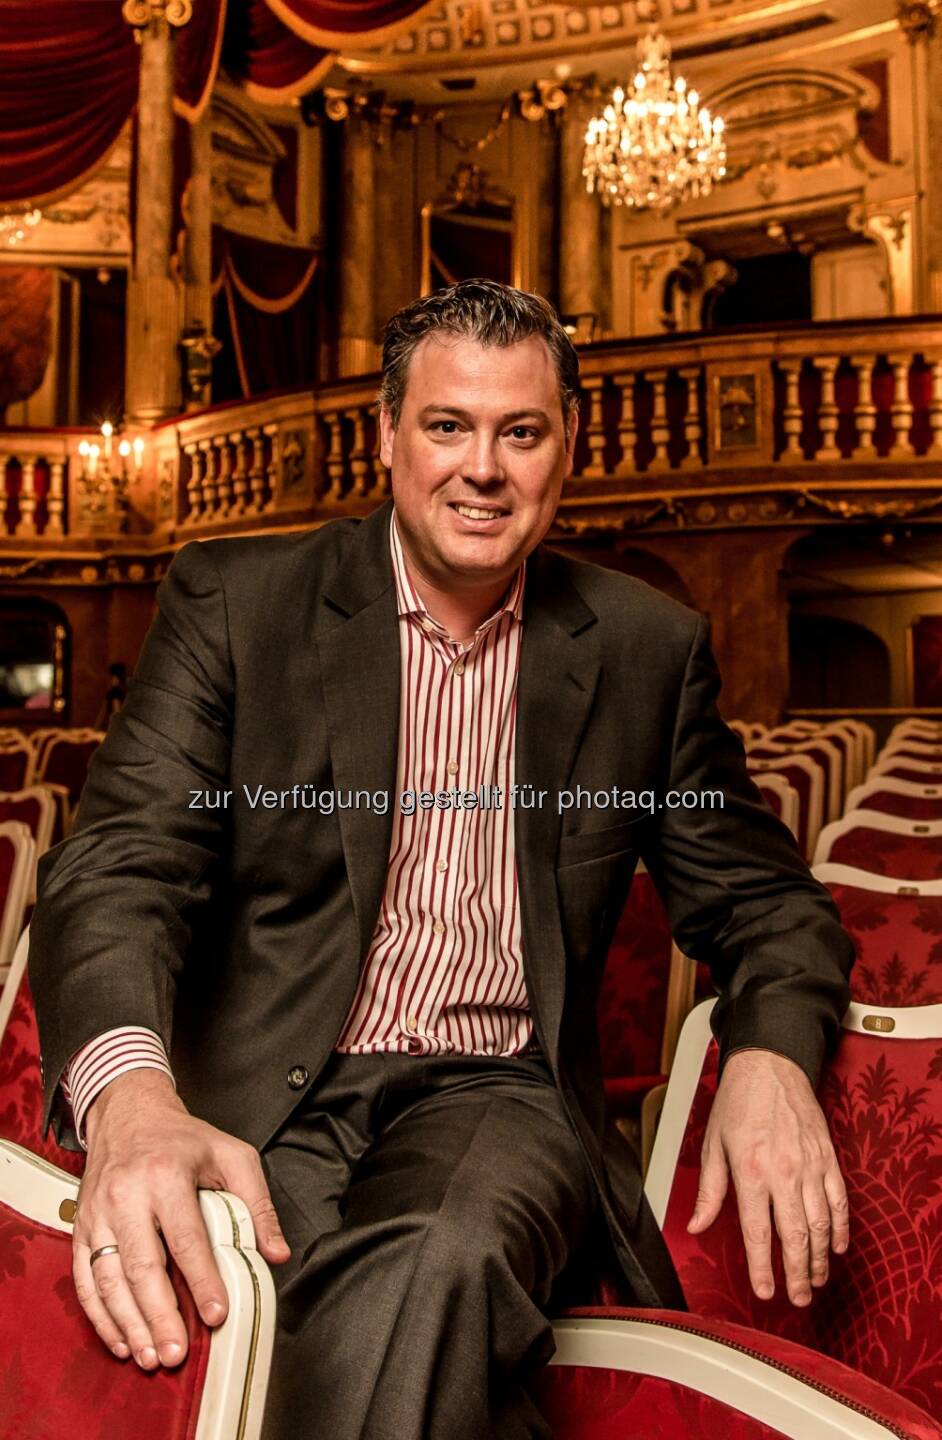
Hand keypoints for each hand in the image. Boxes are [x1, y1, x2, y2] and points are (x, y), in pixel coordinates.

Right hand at [73, 1069, 290, 1369]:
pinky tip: (121, 1340)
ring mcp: (98, 1214)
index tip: (216, 1314)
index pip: (186, 1237)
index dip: (202, 1280)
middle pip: (141, 1264)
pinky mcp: (82, 1228)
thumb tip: (275, 1252)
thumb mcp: (232, 1155)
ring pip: (108, 1278)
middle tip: (176, 1353)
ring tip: (151, 1355)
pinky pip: (85, 1279)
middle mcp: (127, 1195)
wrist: (128, 1113)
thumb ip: (257, 1204)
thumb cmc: (183, 1138)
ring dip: (128, 1324)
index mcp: (166, 1174)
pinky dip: (100, 1316)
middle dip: (159, 1314)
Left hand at [687, 1048, 848, 1305]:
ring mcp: (810, 1165)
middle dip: (798, 1273)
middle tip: (798, 1298)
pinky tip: (836, 1247)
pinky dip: (840, 1227)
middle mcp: (783, 1171)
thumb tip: (696, 1226)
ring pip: (820, 1223)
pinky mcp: (827, 1157)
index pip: (758, 1232)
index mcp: (750, 1170)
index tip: (765, 1291)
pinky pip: (839, 1200)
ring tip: (816, 1280)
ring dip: (820, 1257)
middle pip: (795, 1236)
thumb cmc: (737, 1103)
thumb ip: (709, 1191)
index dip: (762, 1268)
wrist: (769, 1066)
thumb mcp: (713, 1145)